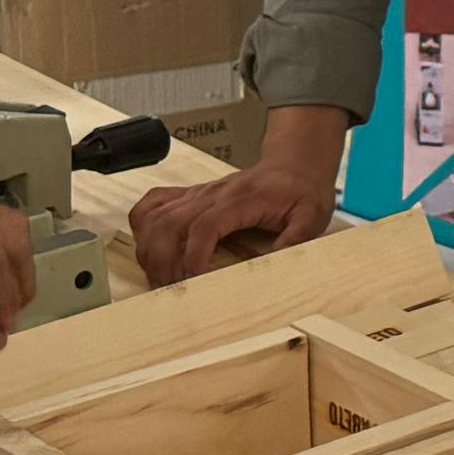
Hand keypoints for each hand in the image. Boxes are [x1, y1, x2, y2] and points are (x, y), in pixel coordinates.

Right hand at [129, 146, 337, 287]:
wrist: (293, 164)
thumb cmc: (301, 192)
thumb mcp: (311, 216)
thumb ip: (296, 239)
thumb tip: (275, 264)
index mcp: (241, 200)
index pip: (205, 226)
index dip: (194, 256)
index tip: (192, 281)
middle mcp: (212, 194)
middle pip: (169, 223)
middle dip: (162, 261)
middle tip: (168, 290)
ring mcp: (197, 194)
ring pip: (154, 216)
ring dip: (149, 250)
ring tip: (157, 279)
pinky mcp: (190, 196)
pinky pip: (153, 204)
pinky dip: (142, 226)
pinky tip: (149, 249)